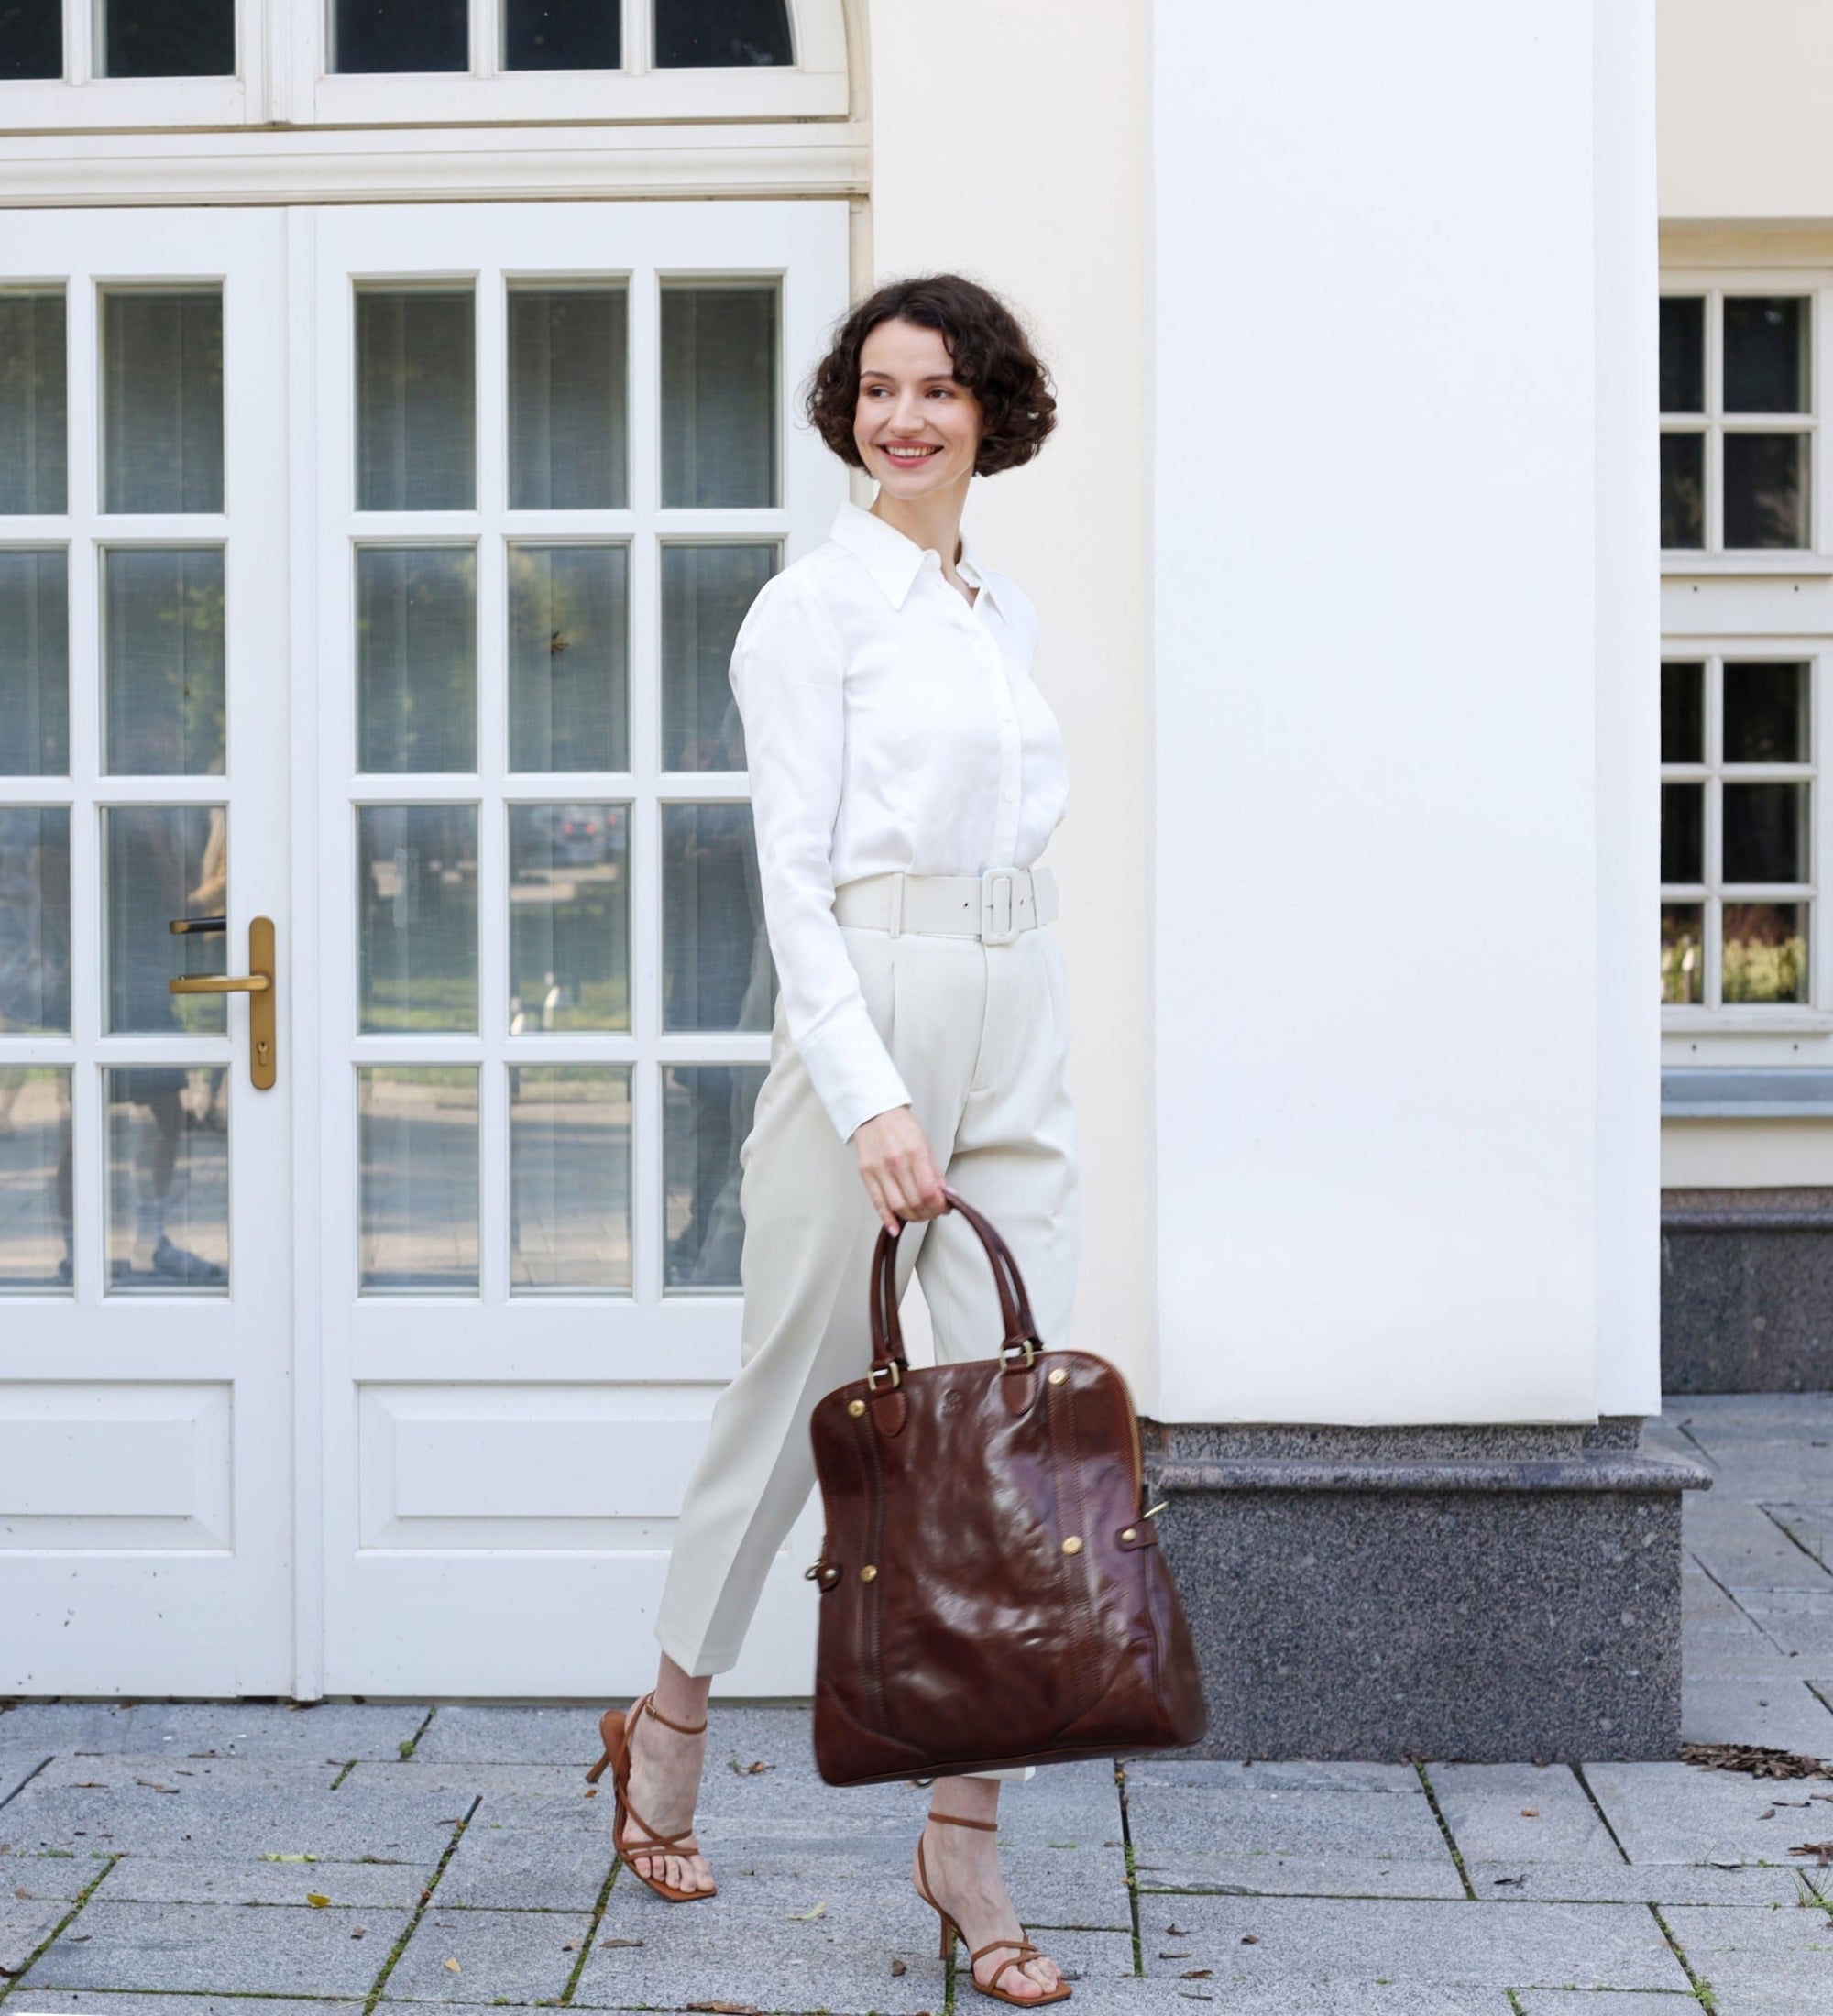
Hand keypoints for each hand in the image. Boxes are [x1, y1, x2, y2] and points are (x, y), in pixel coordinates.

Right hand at [852, 1106, 947, 1232]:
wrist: (873, 1111)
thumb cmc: (900, 1125)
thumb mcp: (924, 1143)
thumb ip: (935, 1172)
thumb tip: (947, 1194)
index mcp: (915, 1152)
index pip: (929, 1191)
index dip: (939, 1205)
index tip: (944, 1208)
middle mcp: (896, 1162)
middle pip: (914, 1202)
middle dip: (928, 1213)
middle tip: (934, 1212)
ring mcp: (879, 1169)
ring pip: (897, 1206)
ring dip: (912, 1217)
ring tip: (919, 1215)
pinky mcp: (866, 1174)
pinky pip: (878, 1203)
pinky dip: (888, 1219)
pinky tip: (896, 1227)